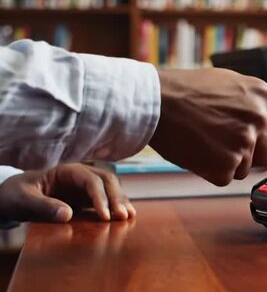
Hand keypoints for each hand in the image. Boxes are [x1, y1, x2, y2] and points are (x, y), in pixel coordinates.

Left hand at [0, 164, 134, 222]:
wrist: (14, 197)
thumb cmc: (16, 195)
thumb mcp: (23, 200)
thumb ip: (42, 207)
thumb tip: (68, 215)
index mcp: (67, 171)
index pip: (91, 180)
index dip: (100, 197)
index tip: (105, 217)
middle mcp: (81, 176)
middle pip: (107, 181)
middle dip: (116, 198)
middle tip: (122, 217)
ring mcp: (86, 187)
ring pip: (111, 189)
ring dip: (121, 201)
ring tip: (129, 217)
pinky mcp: (87, 199)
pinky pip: (107, 200)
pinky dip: (117, 206)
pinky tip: (127, 217)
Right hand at [150, 68, 266, 185]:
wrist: (157, 101)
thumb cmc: (186, 90)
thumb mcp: (230, 84)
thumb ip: (254, 105)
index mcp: (264, 97)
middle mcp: (259, 119)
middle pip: (266, 155)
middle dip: (248, 157)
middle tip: (221, 146)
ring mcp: (245, 142)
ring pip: (245, 168)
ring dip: (228, 163)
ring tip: (205, 141)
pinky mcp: (228, 164)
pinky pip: (226, 177)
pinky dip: (211, 171)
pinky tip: (198, 151)